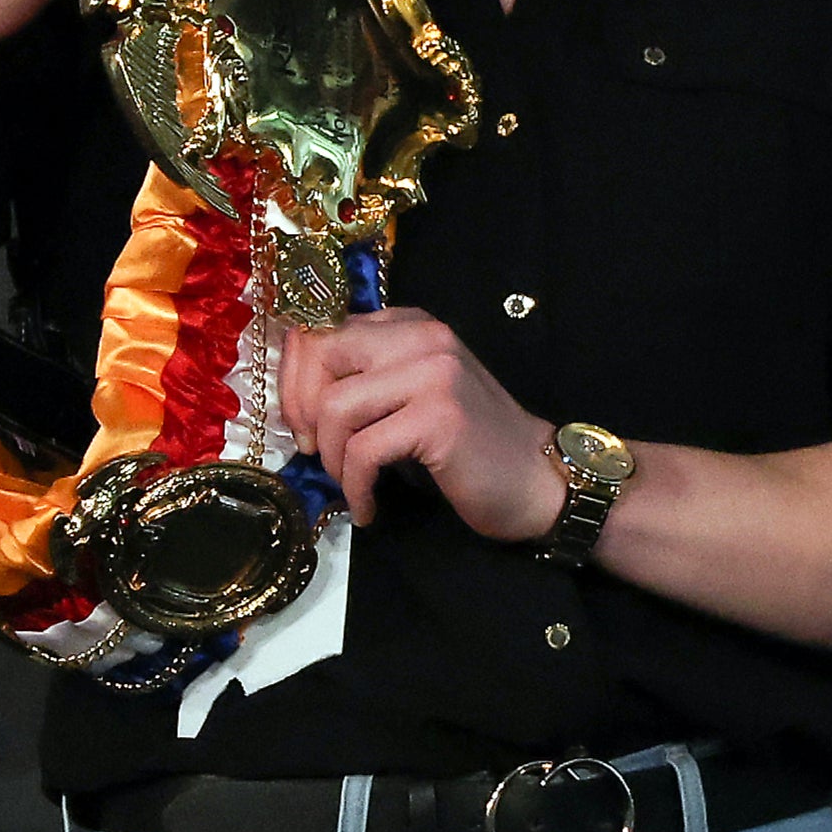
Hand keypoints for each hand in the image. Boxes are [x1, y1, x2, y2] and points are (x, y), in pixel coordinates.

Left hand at [279, 305, 564, 540]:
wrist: (535, 478)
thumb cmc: (469, 445)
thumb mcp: (414, 393)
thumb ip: (369, 377)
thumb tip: (297, 393)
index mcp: (413, 324)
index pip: (325, 328)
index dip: (295, 376)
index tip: (304, 423)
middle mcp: (424, 336)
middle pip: (323, 354)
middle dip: (303, 410)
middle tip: (317, 452)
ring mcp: (435, 373)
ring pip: (336, 406)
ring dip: (332, 458)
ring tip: (350, 484)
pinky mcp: (440, 416)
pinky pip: (363, 452)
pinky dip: (355, 488)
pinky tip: (369, 508)